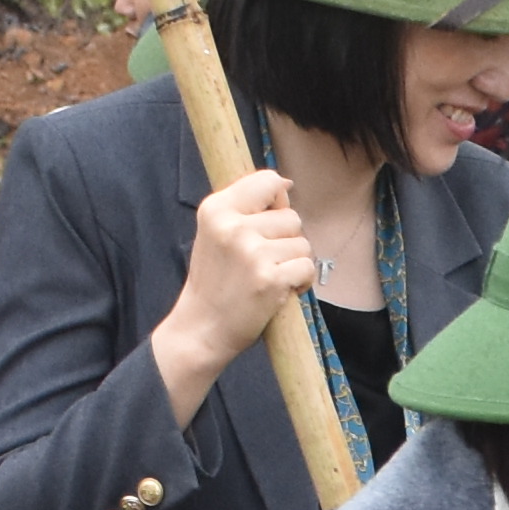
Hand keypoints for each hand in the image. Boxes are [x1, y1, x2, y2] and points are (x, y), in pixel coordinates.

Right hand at [152, 170, 320, 396]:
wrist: (202, 328)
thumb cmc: (215, 281)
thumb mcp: (216, 233)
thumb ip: (246, 207)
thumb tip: (285, 185)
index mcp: (216, 209)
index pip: (268, 181)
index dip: (277, 200)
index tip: (267, 222)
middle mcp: (233, 226)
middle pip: (291, 217)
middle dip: (285, 241)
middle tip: (259, 263)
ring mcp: (252, 253)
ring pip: (302, 244)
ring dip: (293, 263)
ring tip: (267, 278)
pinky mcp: (270, 279)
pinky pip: (307, 268)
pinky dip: (300, 282)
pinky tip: (278, 292)